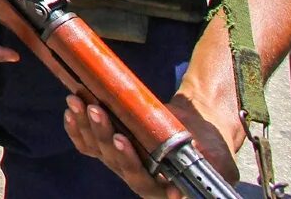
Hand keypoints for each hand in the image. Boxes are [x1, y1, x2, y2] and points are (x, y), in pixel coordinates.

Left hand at [63, 90, 239, 198]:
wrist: (198, 128)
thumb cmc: (211, 146)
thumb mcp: (218, 160)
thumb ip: (209, 170)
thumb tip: (196, 176)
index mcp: (162, 187)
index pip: (143, 180)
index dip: (131, 162)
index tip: (124, 140)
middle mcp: (138, 177)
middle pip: (116, 161)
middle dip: (104, 134)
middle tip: (98, 111)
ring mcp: (121, 162)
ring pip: (99, 149)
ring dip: (87, 125)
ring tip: (80, 102)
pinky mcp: (110, 149)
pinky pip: (87, 144)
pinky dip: (77, 129)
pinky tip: (72, 111)